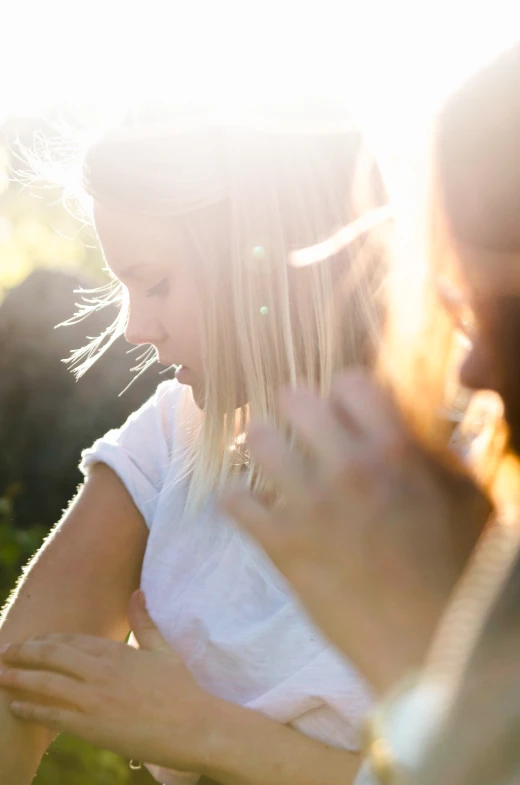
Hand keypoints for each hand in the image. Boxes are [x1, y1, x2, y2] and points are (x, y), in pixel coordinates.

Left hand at [0, 591, 219, 772]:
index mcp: (115, 652)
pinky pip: (51, 715)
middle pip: (51, 656)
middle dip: (24, 652)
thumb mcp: (162, 650)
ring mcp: (93, 699)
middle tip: (5, 652)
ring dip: (18, 677)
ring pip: (45, 683)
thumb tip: (137, 593)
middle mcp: (100, 671)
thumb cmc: (180, 689)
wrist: (192, 726)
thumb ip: (144, 622)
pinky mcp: (90, 727)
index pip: (71, 640)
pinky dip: (30, 708)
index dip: (47, 640)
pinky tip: (15, 705)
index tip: (33, 641)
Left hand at [223, 371, 490, 693]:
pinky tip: (250, 504)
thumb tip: (405, 420)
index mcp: (396, 449)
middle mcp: (348, 467)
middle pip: (296, 399)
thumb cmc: (461, 572)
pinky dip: (238, 499)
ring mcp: (310, 505)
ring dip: (264, 445)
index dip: (345, 395)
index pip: (349, 382)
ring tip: (273, 459)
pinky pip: (234, 500)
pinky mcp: (282, 547)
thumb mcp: (465, 496)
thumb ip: (431, 450)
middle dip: (298, 411)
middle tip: (303, 429)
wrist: (433, 648)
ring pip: (257, 438)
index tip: (343, 411)